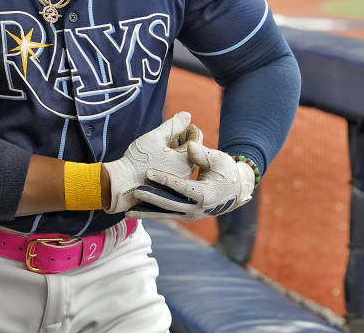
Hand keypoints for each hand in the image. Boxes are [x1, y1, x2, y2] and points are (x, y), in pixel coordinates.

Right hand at [103, 111, 202, 213]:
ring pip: (184, 160)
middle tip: (177, 128)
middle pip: (192, 151)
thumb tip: (187, 115)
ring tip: (169, 139)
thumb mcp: (155, 137)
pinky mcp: (169, 187)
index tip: (182, 122)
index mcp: (186, 161)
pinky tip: (163, 153)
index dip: (190, 128)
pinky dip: (173, 159)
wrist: (124, 184)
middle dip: (185, 137)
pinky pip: (177, 169)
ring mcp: (178, 182)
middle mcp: (187, 174)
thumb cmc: (138, 160)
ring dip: (179, 148)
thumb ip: (173, 126)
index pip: (196, 139)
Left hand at [127, 141, 255, 220]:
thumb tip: (190, 146)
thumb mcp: (219, 160)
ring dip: (147, 213)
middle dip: (151, 198)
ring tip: (128, 212)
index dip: (164, 180)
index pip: (181, 187)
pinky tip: (135, 214)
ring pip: (166, 214)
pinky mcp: (186, 217)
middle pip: (170, 203)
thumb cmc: (226, 171)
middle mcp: (197, 209)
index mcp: (205, 195)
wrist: (235, 191)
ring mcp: (191, 216)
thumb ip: (203, 154)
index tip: (149, 173)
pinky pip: (166, 216)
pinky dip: (151, 215)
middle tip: (135, 191)